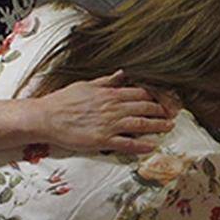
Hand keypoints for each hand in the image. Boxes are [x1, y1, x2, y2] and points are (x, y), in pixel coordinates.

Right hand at [35, 70, 174, 153]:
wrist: (46, 117)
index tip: (166, 98)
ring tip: (169, 127)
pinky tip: (153, 146)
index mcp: (110, 93)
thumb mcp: (86, 85)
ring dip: (157, 126)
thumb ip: (107, 81)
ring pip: (140, 124)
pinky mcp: (102, 140)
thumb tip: (122, 73)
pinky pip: (127, 143)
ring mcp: (109, 124)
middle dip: (161, 110)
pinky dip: (142, 145)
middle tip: (174, 113)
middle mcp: (113, 107)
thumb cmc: (63, 100)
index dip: (156, 95)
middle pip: (144, 107)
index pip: (140, 92)